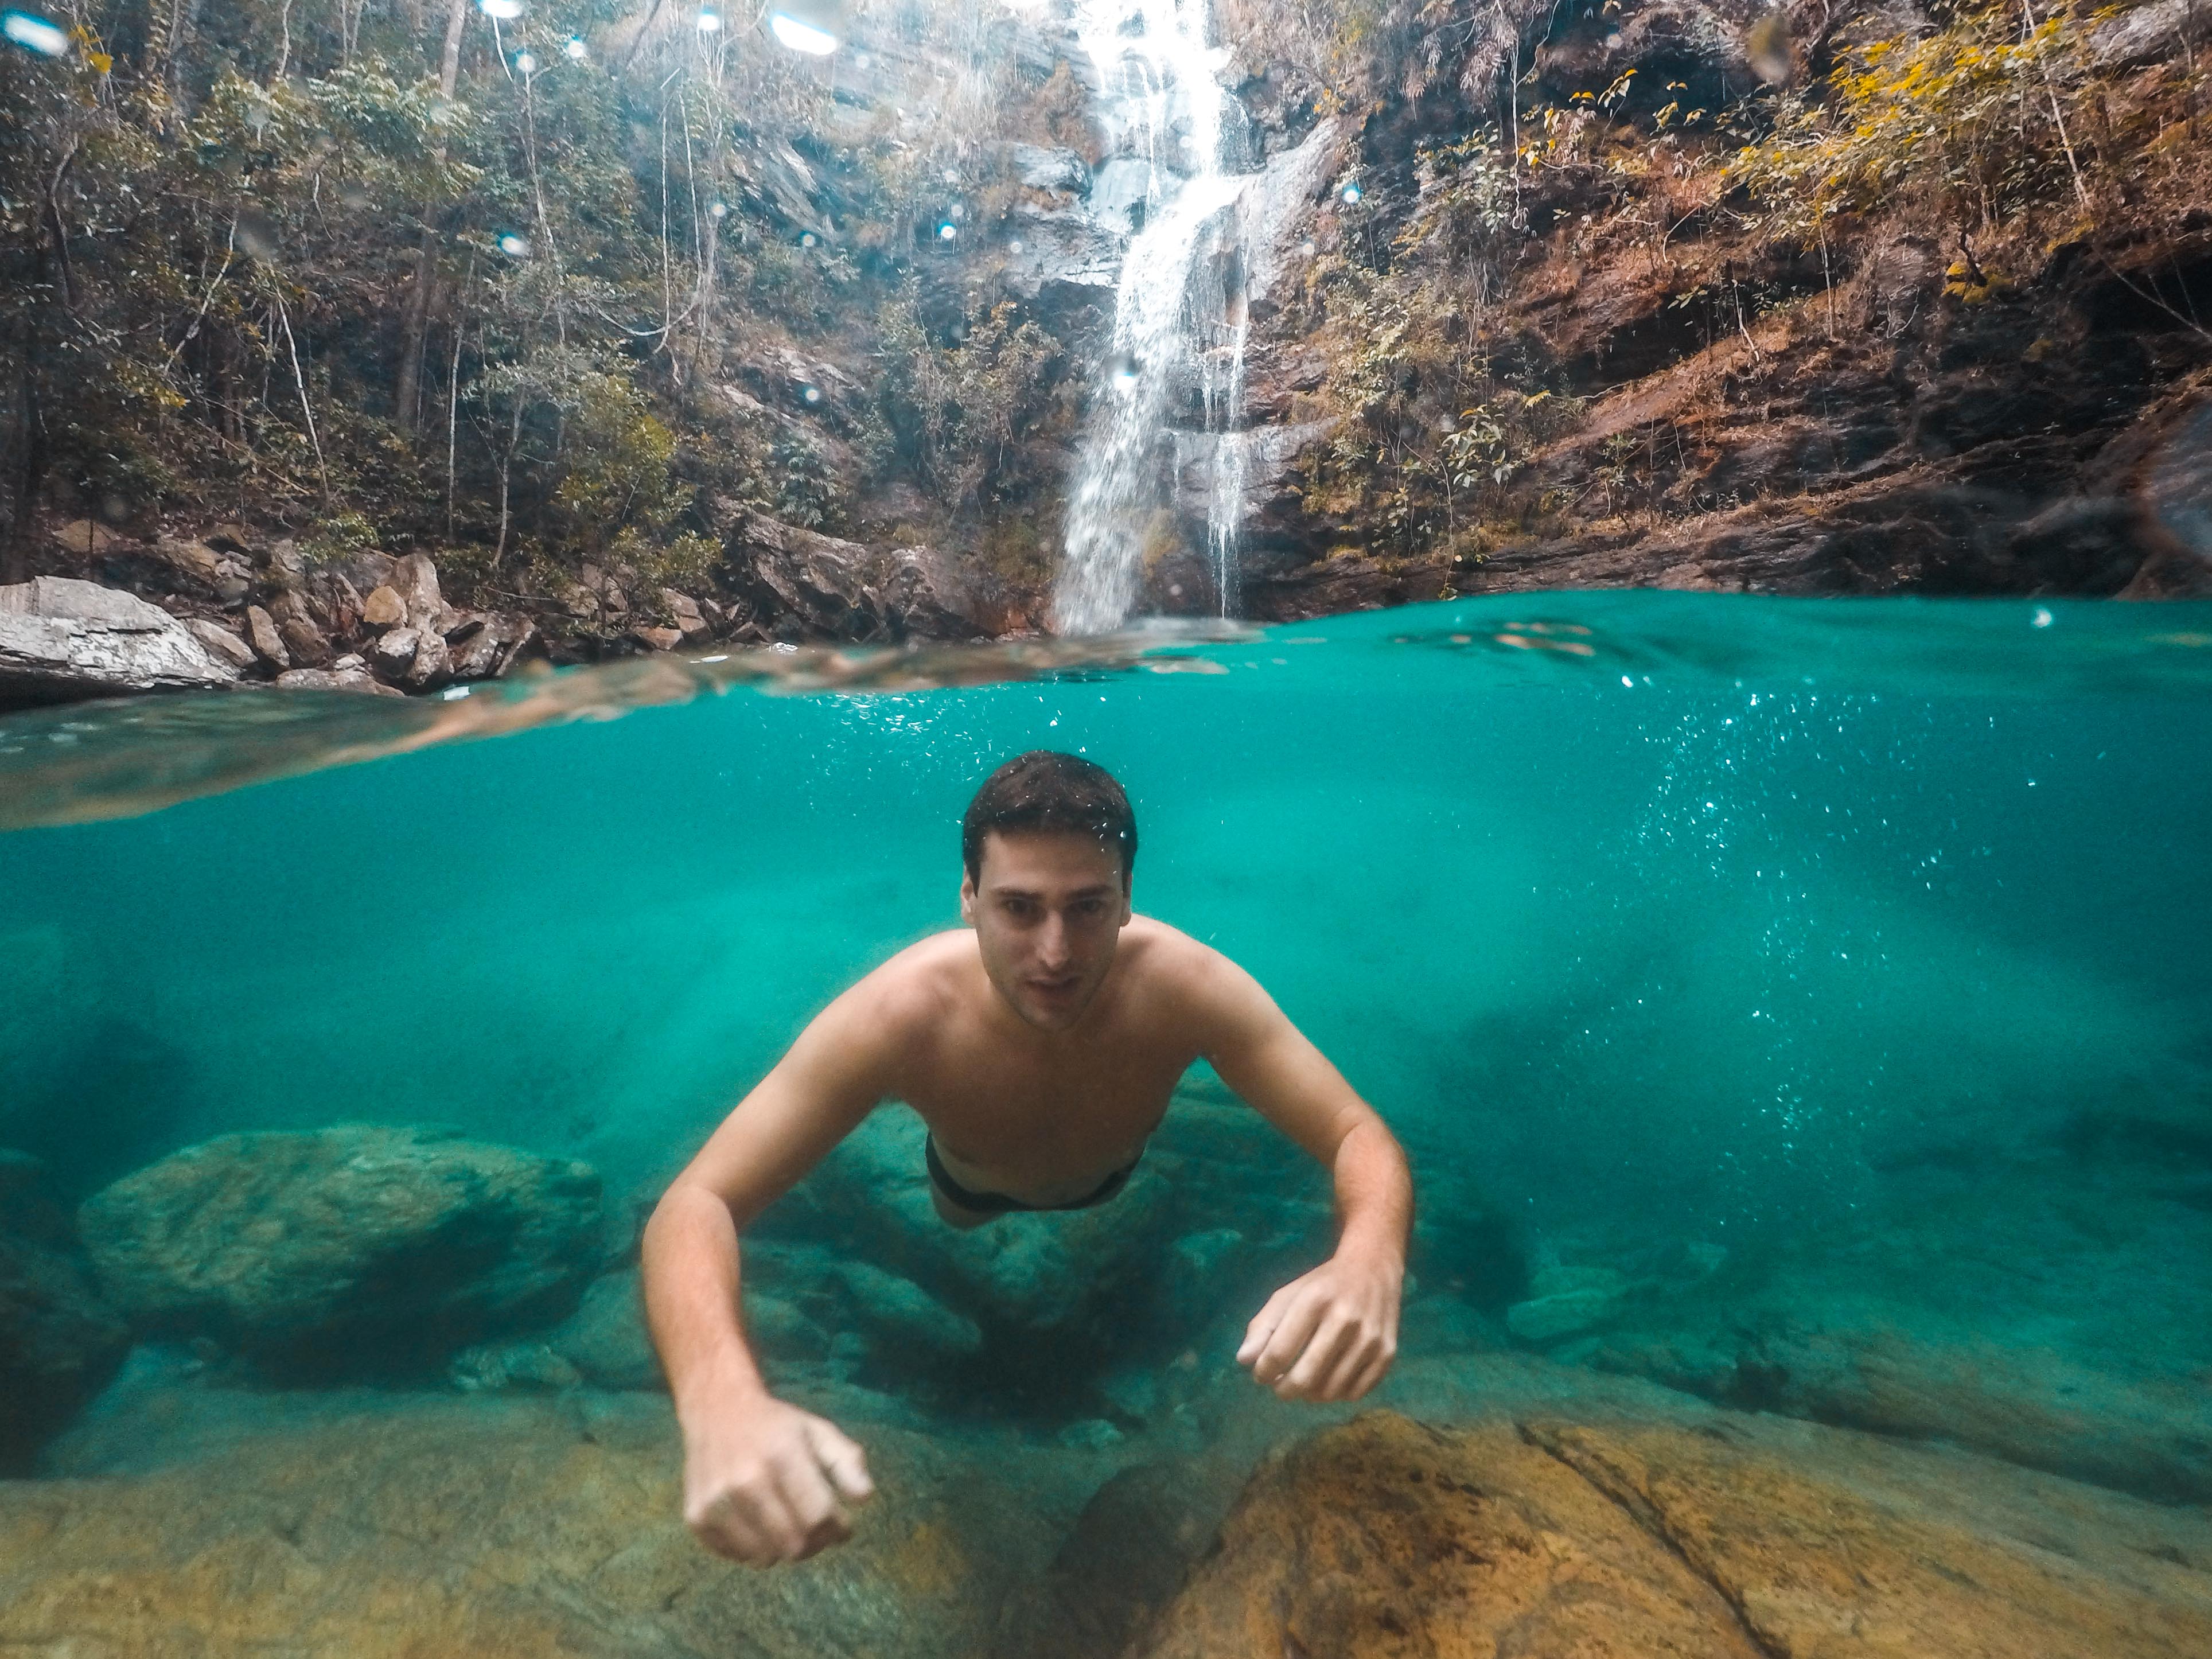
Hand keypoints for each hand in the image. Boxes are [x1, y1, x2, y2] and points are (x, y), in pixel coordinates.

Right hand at [680, 1392, 873, 1565]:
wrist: (716, 1410)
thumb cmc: (776, 1425)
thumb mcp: (818, 1431)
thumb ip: (846, 1462)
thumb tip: (864, 1498)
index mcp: (781, 1455)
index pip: (819, 1516)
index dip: (839, 1528)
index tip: (842, 1524)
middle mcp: (745, 1480)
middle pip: (794, 1544)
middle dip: (815, 1543)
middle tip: (817, 1529)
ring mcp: (717, 1502)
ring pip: (766, 1558)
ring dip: (785, 1549)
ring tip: (789, 1525)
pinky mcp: (696, 1517)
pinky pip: (738, 1557)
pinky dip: (755, 1549)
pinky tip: (759, 1522)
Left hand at [1236, 1250, 1401, 1402]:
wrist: (1373, 1268)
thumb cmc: (1323, 1284)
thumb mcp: (1288, 1295)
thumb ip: (1263, 1326)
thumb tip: (1244, 1361)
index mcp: (1314, 1300)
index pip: (1280, 1351)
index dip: (1263, 1371)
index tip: (1260, 1374)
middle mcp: (1345, 1319)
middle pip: (1305, 1377)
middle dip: (1284, 1390)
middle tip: (1279, 1387)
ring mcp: (1369, 1338)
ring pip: (1330, 1391)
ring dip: (1309, 1395)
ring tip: (1303, 1384)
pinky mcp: (1387, 1353)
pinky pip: (1355, 1393)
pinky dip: (1336, 1395)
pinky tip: (1328, 1381)